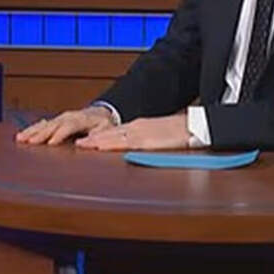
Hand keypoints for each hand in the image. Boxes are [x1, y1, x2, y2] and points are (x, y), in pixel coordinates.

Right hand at [15, 106, 114, 144]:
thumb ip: (95, 136)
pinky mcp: (56, 120)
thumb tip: (81, 143)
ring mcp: (61, 118)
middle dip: (41, 134)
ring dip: (32, 131)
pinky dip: (33, 129)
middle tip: (30, 142)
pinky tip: (24, 134)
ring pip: (45, 124)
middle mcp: (68, 116)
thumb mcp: (105, 129)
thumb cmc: (103, 123)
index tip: (50, 143)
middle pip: (53, 125)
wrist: (100, 113)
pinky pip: (43, 124)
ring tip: (21, 138)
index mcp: (81, 119)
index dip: (59, 134)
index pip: (69, 126)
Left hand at [75, 113, 189, 150]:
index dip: (100, 136)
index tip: (88, 140)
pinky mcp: (146, 141)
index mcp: (140, 126)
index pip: (115, 132)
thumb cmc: (181, 132)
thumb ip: (149, 140)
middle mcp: (137, 127)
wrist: (195, 126)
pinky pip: (123, 143)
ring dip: (96, 141)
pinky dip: (109, 144)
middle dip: (93, 139)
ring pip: (112, 137)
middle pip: (110, 133)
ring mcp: (140, 133)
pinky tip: (100, 147)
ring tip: (82, 145)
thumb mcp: (161, 135)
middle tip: (78, 143)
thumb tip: (142, 147)